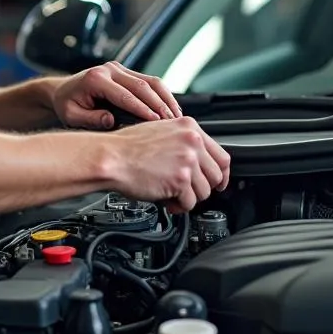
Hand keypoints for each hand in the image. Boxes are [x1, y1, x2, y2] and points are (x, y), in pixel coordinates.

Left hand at [53, 61, 182, 129]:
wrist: (62, 91)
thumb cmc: (66, 105)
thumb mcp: (72, 116)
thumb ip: (90, 119)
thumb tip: (111, 120)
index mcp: (96, 79)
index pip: (125, 95)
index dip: (142, 109)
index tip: (156, 123)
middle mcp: (109, 69)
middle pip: (142, 86)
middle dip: (159, 105)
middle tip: (173, 123)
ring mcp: (118, 68)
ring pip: (150, 81)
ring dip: (165, 98)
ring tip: (177, 117)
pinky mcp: (126, 71)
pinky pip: (148, 81)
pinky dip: (162, 94)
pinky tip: (171, 108)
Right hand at [106, 116, 230, 212]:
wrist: (111, 157)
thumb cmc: (126, 147)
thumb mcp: (160, 131)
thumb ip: (182, 142)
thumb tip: (196, 160)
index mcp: (189, 127)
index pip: (221, 155)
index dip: (220, 174)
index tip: (218, 182)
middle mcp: (192, 141)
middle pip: (216, 175)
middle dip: (202, 188)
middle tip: (186, 191)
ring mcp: (188, 160)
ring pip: (204, 191)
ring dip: (187, 197)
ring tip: (170, 193)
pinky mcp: (180, 179)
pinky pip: (190, 202)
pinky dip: (178, 206)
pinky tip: (165, 199)